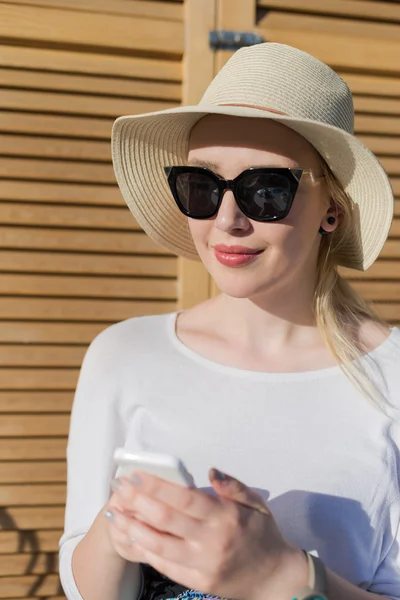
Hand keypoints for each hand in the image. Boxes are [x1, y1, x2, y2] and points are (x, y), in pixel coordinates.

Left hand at [104, 469, 307, 599]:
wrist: (275, 578)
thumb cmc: (264, 534)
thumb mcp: (256, 504)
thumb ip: (232, 486)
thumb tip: (210, 471)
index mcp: (224, 517)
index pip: (184, 498)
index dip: (156, 486)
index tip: (135, 474)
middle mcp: (211, 541)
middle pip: (165, 520)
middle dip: (137, 502)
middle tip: (118, 488)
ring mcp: (203, 565)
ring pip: (159, 545)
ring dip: (132, 528)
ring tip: (113, 514)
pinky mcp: (199, 583)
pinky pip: (165, 566)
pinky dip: (144, 551)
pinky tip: (129, 538)